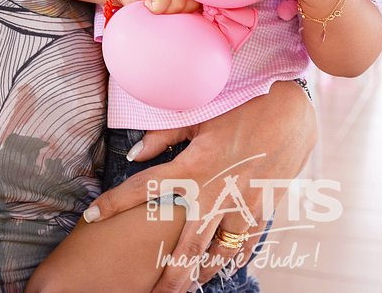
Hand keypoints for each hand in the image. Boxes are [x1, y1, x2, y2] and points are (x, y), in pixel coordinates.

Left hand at [82, 81, 317, 292]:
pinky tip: (223, 266)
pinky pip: (245, 245)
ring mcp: (241, 205)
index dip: (114, 202)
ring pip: (216, 256)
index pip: (144, 188)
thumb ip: (164, 136)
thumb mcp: (200, 116)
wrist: (291, 112)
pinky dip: (232, 259)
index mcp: (193, 166)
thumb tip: (135, 153)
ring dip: (199, 274)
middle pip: (183, 249)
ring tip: (185, 285)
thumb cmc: (243, 105)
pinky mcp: (263, 209)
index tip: (91, 215)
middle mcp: (214, 193)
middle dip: (166, 280)